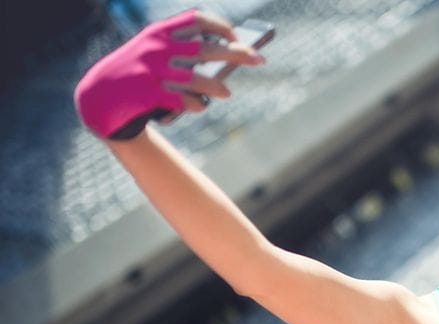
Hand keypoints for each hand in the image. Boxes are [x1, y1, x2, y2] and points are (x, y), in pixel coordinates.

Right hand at [74, 9, 263, 139]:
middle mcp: (157, 48)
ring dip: (217, 87)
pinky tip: (200, 107)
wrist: (96, 98)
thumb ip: (182, 52)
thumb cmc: (136, 74)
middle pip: (207, 49)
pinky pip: (182, 100)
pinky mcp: (148, 94)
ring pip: (197, 79)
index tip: (236, 35)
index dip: (221, 26)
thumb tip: (227, 57)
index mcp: (159, 32)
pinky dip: (195, 105)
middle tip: (259, 59)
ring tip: (227, 93)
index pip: (197, 19)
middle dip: (237, 53)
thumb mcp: (153, 54)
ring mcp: (152, 71)